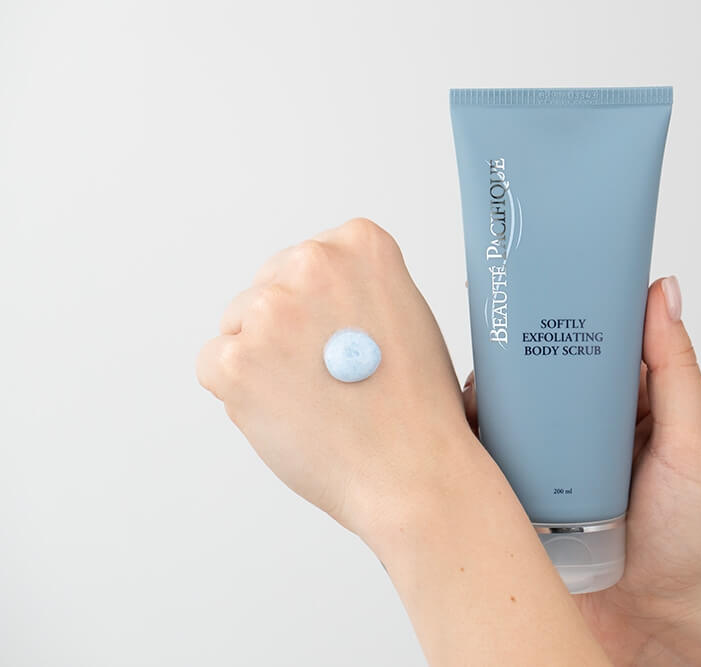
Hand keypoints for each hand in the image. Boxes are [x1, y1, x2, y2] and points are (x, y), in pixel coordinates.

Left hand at [197, 218, 612, 665]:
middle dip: (289, 328)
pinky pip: (214, 363)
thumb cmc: (417, 408)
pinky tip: (286, 412)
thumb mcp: (406, 317)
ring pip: (239, 324)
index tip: (347, 337)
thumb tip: (308, 299)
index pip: (311, 260)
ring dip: (263, 359)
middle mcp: (313, 263)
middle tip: (329, 375)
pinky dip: (238, 393)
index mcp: (362, 244)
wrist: (414, 472)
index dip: (325, 306)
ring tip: (316, 398)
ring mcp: (270, 310)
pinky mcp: (235, 359)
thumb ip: (356, 291)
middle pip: (271, 286)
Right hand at [464, 277, 700, 665]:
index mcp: (625, 403)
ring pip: (510, 411)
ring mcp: (551, 461)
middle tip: (488, 323)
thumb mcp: (691, 442)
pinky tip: (454, 427)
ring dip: (487, 392)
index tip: (537, 272)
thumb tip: (662, 290)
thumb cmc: (689, 536)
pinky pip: (492, 458)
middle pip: (541, 371)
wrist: (658, 618)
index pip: (590, 339)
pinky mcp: (524, 495)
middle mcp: (584, 426)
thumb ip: (675, 370)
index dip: (565, 304)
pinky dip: (474, 442)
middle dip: (513, 345)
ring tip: (468, 377)